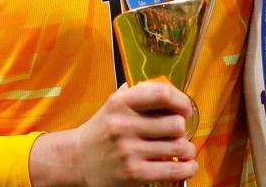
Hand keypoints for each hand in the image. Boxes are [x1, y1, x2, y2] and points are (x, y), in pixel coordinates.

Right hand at [30, 81, 196, 186]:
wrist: (76, 159)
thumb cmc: (102, 129)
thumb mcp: (114, 103)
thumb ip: (139, 93)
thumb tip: (171, 92)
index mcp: (122, 102)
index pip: (163, 94)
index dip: (182, 101)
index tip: (185, 110)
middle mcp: (124, 125)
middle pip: (175, 124)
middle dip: (183, 129)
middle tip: (180, 133)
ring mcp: (129, 151)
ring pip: (177, 147)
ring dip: (187, 149)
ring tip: (184, 150)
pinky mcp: (133, 174)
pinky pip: (172, 171)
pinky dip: (187, 169)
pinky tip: (188, 166)